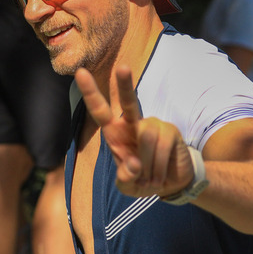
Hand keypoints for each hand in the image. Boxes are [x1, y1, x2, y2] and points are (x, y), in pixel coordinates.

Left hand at [74, 66, 194, 197]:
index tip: (81, 73)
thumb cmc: (142, 179)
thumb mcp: (127, 185)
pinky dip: (158, 168)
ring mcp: (153, 125)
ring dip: (147, 166)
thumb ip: (125, 178)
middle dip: (125, 85)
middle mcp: (133, 124)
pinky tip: (160, 175)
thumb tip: (134, 163)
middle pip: (129, 102)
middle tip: (122, 67)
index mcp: (115, 133)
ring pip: (146, 137)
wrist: (171, 184)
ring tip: (149, 179)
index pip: (100, 111)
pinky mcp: (170, 131)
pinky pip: (161, 146)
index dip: (91, 93)